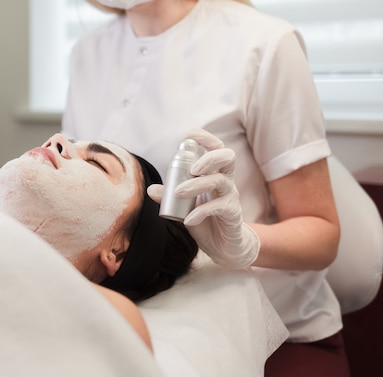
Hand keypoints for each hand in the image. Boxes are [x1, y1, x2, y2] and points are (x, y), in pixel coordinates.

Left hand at [148, 129, 259, 268]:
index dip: (206, 138)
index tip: (189, 135)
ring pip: (219, 181)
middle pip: (227, 157)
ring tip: (178, 193)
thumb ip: (169, 197)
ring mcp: (231, 196)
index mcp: (215, 174)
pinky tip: (188, 220)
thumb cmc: (205, 221)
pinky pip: (219, 207)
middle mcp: (226, 181)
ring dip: (196, 185)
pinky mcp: (232, 213)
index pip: (217, 148)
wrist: (223, 247)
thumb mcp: (183, 207)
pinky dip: (201, 212)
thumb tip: (150, 189)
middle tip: (191, 169)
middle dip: (209, 158)